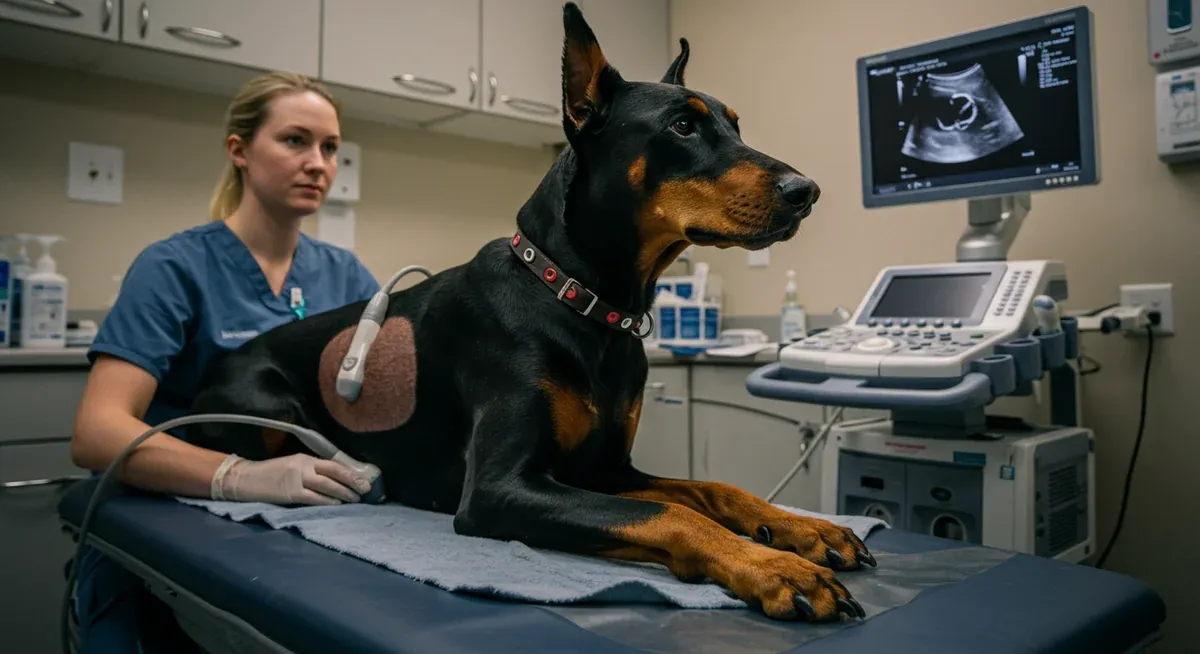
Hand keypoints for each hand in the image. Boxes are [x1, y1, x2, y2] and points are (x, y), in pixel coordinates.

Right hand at [211, 453, 369, 505]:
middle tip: (366, 490)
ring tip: (356, 499)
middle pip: (334, 473)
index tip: (364, 478)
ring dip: (344, 493)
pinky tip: (337, 504)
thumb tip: (333, 481)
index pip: (334, 464)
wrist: (244, 478)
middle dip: (352, 482)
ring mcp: (297, 478)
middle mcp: (304, 466)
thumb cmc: (269, 475)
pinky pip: (314, 497)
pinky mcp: (290, 492)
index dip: (350, 472)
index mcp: (305, 458)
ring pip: (327, 485)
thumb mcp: (292, 466)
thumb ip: (310, 471)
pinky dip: (327, 501)